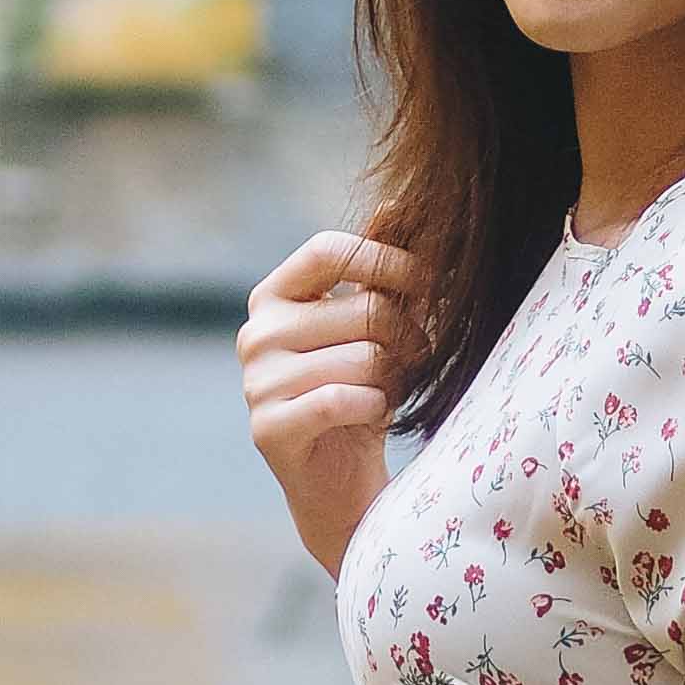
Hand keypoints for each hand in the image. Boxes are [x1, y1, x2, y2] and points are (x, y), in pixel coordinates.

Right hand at [237, 227, 417, 577]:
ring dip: (393, 378)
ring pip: (362, 357)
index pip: (329, 250)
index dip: (388, 260)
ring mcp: (256, 382)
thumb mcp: (371, 326)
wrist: (340, 482)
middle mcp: (255, 333)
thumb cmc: (360, 391)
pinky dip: (374, 408)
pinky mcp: (268, 428)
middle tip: (417, 358)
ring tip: (390, 391)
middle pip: (361, 308)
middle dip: (407, 335)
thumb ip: (378, 269)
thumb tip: (396, 203)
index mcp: (273, 297)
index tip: (430, 281)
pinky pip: (345, 398)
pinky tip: (371, 416)